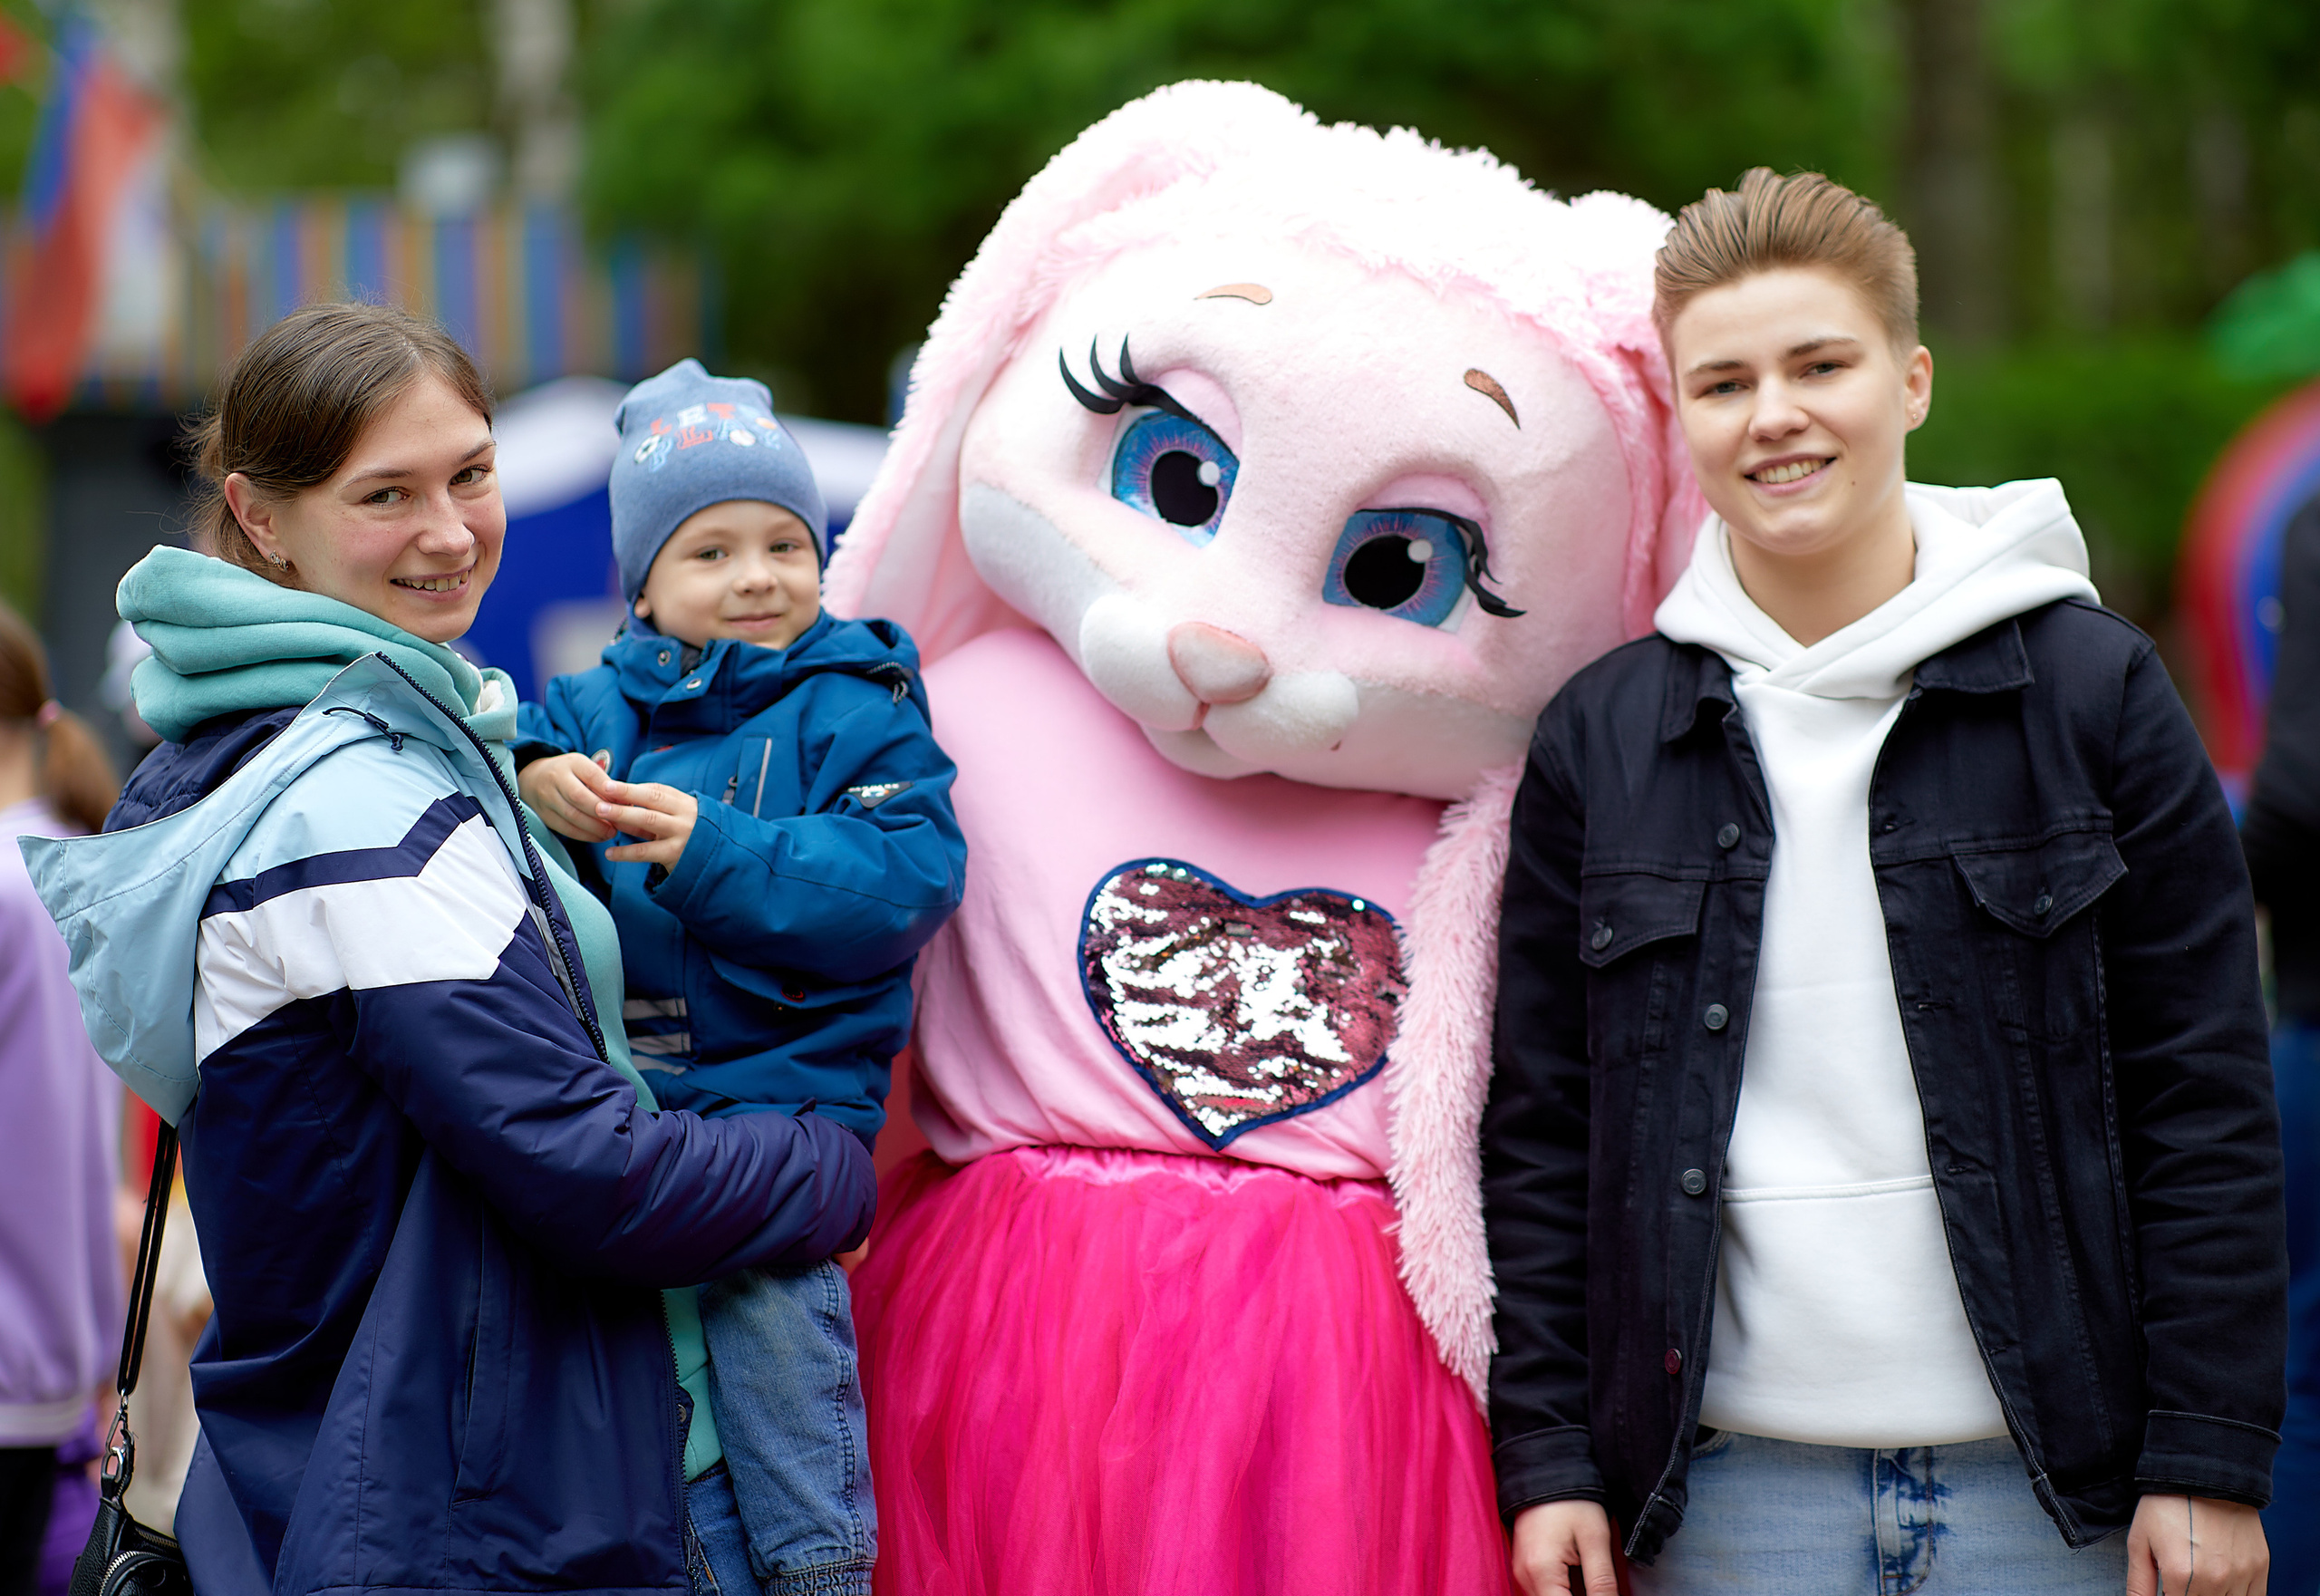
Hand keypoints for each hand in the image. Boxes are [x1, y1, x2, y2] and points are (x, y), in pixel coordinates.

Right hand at [519, 751, 617, 843]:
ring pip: (572, 815)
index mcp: (572, 762)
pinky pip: (564, 828)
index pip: (592, 775)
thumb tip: (627, 801)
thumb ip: (604, 782)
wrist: (534, 778)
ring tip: (610, 833)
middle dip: (602, 813)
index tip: (626, 803)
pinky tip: (597, 836)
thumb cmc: (570, 774)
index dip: (609, 791)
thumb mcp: (585, 768)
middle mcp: (556, 777)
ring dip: (594, 827)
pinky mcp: (543, 814)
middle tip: (618, 824)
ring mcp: (547, 796)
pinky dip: (583, 835)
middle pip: (579, 797)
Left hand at [598, 776, 699, 868]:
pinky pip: (645, 852)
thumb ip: (653, 812)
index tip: (609, 784)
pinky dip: (625, 852)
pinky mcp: (676, 854)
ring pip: (648, 820)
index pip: (656, 790)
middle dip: (625, 793)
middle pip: (652, 800)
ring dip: (622, 814)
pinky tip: (609, 853)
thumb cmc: (690, 837)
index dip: (632, 787)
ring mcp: (681, 834)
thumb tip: (619, 803)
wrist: (718, 862)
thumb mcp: (678, 820)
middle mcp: (685, 815)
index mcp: (685, 803)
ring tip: (600, 811)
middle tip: (602, 791)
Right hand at [1511, 1499, 1618, 1595]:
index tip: (1603, 1592)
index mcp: (1541, 1571)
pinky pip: (1542, 1591)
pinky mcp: (1524, 1568)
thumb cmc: (1572, 1501)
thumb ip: (1602, 1583)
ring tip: (1587, 1576)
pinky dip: (1560, 1592)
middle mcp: (1525, 1576)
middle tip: (1599, 1586)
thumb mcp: (1595, 1540)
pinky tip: (1577, 1580)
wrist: (1547, 1472)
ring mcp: (1521, 1572)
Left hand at [2127, 1494, 2267, 1595]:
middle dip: (2188, 1593)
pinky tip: (2222, 1580)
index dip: (2168, 1595)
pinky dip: (2236, 1595)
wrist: (2205, 1472)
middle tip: (2181, 1577)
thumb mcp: (2139, 1541)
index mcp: (2180, 1575)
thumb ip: (2139, 1583)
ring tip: (2199, 1573)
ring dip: (2211, 1594)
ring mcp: (2241, 1575)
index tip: (2167, 1585)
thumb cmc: (2166, 1505)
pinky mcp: (2260, 1567)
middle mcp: (2214, 1580)